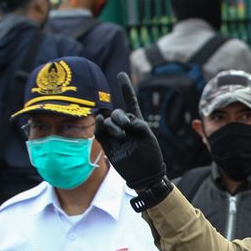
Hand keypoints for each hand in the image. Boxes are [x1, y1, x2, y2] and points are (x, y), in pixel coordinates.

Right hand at [95, 72, 167, 190]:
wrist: (144, 175)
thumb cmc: (151, 156)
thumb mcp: (149, 138)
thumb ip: (138, 125)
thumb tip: (123, 122)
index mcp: (136, 122)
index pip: (130, 102)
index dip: (125, 89)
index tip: (121, 75)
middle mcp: (124, 126)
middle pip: (116, 112)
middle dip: (119, 117)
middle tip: (126, 128)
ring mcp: (114, 134)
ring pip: (106, 121)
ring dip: (112, 125)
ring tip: (121, 136)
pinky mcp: (106, 143)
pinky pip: (99, 130)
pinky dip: (99, 126)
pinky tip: (101, 123)